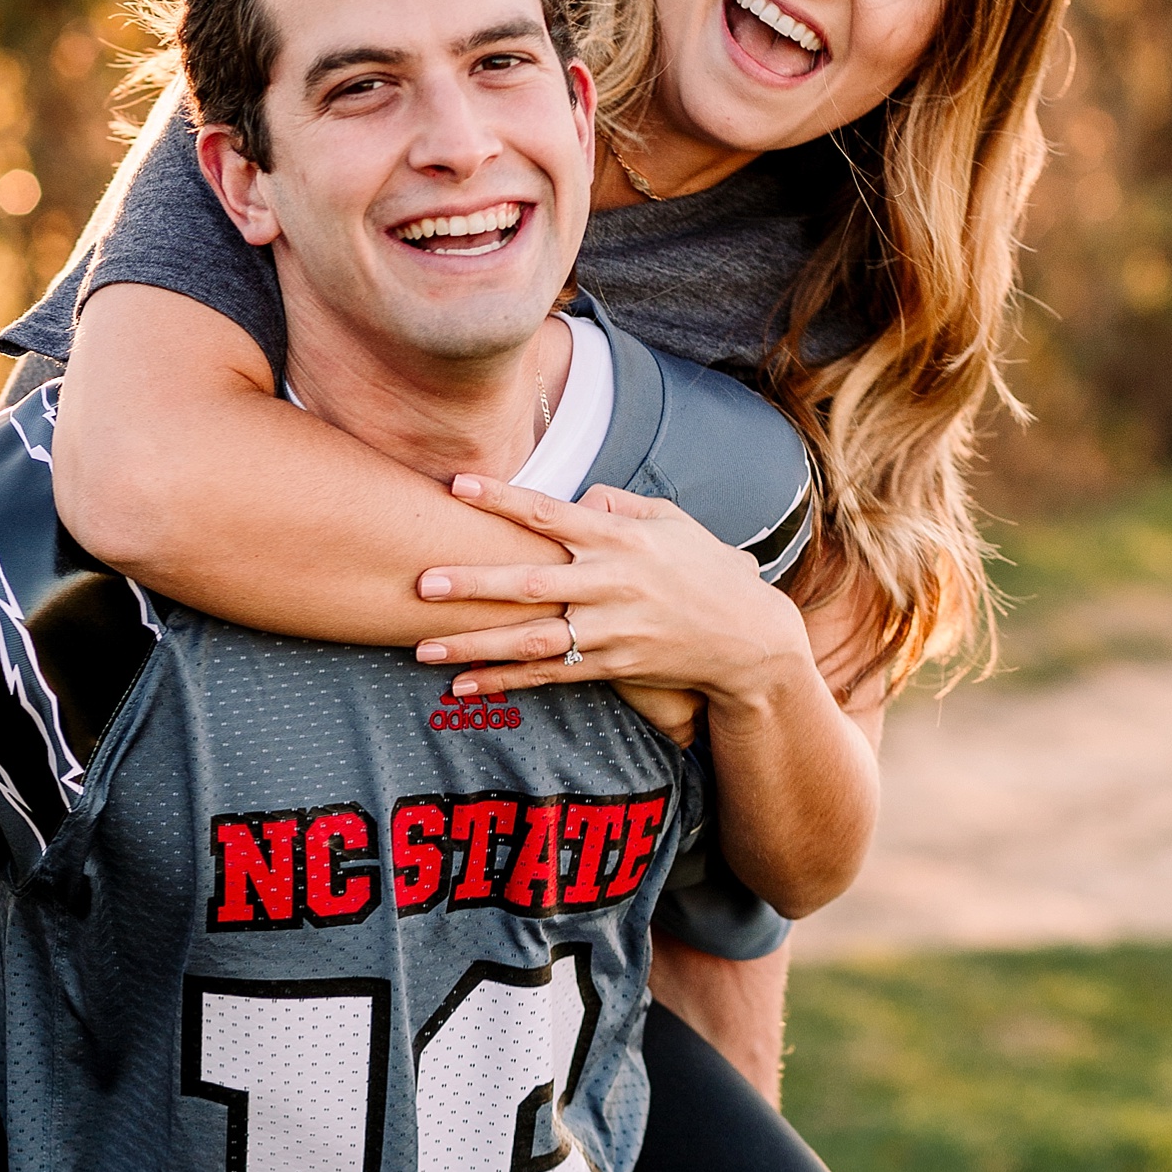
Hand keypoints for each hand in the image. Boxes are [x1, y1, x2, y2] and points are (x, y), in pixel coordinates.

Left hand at [413, 475, 801, 715]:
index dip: (501, 499)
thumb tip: (576, 495)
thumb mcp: (671, 522)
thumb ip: (617, 505)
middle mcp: (610, 584)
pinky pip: (548, 676)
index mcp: (619, 539)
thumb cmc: (704, 570)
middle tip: (423, 583)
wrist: (749, 640)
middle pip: (531, 582)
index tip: (456, 485)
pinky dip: (504, 682)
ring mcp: (610, 631)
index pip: (549, 513)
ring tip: (421, 649)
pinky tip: (461, 686)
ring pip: (532, 639)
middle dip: (474, 583)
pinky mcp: (611, 667)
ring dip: (474, 645)